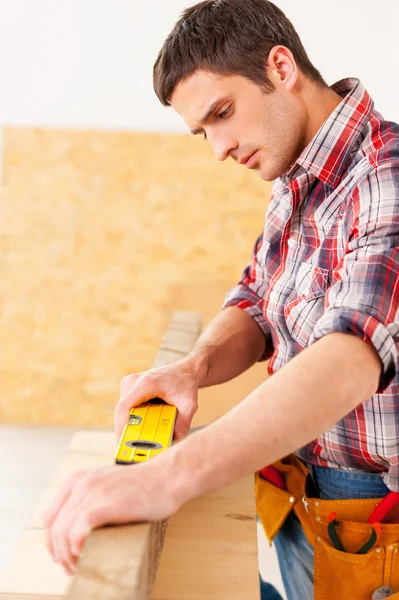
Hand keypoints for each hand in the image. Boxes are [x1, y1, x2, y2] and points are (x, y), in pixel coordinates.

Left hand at [41, 457, 181, 575]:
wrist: (167, 477)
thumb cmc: (143, 484)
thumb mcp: (106, 483)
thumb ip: (88, 498)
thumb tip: (74, 527)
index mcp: (78, 478)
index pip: (50, 516)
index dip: (51, 540)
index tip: (60, 554)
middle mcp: (81, 483)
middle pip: (54, 527)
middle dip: (58, 553)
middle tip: (70, 566)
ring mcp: (93, 492)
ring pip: (63, 532)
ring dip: (67, 556)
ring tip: (79, 566)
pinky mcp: (105, 504)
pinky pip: (77, 531)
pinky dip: (77, 548)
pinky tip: (86, 554)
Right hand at [115, 359, 198, 442]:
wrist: (184, 371)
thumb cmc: (185, 384)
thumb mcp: (189, 404)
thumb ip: (183, 422)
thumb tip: (176, 440)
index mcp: (146, 383)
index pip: (124, 407)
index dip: (121, 427)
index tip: (125, 443)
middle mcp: (134, 381)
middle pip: (121, 412)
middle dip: (125, 431)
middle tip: (132, 450)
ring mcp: (129, 384)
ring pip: (122, 411)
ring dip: (128, 426)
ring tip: (137, 442)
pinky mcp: (129, 388)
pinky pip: (126, 408)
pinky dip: (131, 420)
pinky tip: (141, 430)